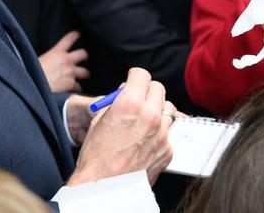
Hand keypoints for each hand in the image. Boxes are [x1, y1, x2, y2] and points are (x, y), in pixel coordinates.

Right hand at [38, 31, 89, 92]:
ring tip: (84, 75)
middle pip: (82, 54)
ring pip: (84, 72)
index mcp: (56, 52)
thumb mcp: (37, 60)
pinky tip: (76, 90)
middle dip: (84, 56)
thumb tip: (49, 62)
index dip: (74, 36)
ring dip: (84, 74)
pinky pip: (78, 86)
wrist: (35, 86)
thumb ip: (48, 59)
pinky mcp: (71, 84)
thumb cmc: (33, 74)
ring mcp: (70, 72)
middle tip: (84, 57)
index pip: (68, 40)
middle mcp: (66, 60)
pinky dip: (77, 88)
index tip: (77, 34)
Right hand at [68, 68, 174, 185]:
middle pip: (158, 88)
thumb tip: (125, 91)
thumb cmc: (96, 157)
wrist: (103, 188)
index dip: (135, 77)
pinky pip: (168, 133)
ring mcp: (161, 133)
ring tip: (143, 122)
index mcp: (129, 104)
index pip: (142, 75)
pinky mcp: (167, 149)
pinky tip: (145, 143)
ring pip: (167, 109)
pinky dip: (158, 134)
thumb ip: (115, 101)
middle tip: (139, 99)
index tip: (134, 81)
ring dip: (156, 111)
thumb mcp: (99, 120)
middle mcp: (149, 115)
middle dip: (147, 91)